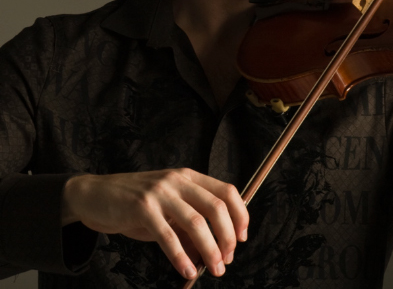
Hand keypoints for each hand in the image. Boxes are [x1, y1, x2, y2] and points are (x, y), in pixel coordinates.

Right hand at [61, 169, 247, 279]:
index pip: (227, 191)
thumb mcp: (167, 209)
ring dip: (210, 249)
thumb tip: (211, 252)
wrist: (95, 194)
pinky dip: (181, 256)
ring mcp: (160, 192)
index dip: (240, 214)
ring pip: (196, 222)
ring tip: (214, 268)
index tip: (242, 237)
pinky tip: (187, 271)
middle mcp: (178, 180)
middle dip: (227, 236)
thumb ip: (189, 226)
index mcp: (189, 177)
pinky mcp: (141, 208)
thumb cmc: (135, 204)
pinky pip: (167, 236)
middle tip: (227, 259)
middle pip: (216, 207)